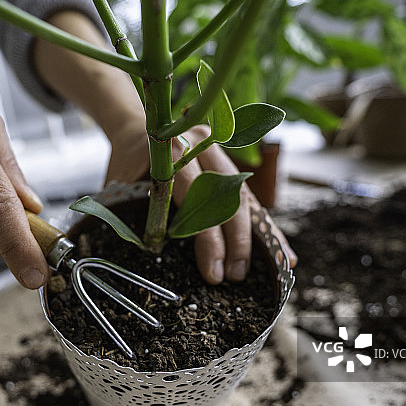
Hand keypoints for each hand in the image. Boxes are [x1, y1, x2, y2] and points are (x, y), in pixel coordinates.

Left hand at [106, 125, 296, 283]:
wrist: (137, 129)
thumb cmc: (126, 162)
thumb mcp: (122, 185)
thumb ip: (140, 212)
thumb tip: (155, 255)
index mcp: (176, 149)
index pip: (199, 199)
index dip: (209, 238)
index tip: (213, 271)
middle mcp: (205, 147)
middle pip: (229, 198)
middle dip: (237, 241)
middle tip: (236, 276)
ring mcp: (221, 156)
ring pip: (247, 198)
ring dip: (259, 236)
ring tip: (276, 267)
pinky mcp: (230, 168)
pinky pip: (250, 200)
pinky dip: (264, 226)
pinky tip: (282, 250)